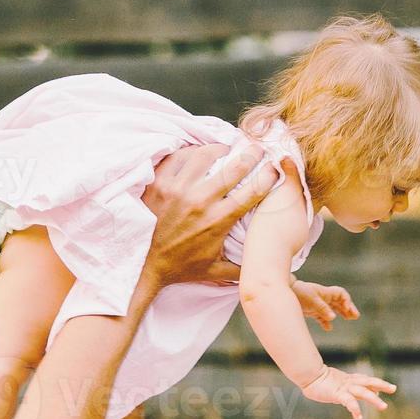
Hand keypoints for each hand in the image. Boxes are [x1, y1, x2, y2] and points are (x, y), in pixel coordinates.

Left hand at [141, 144, 281, 286]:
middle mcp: (199, 201)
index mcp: (218, 220)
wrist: (145, 265)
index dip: (268, 176)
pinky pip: (178, 157)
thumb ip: (244, 267)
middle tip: (256, 148)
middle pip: (233, 168)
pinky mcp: (158, 184)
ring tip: (225, 150)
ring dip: (219, 150)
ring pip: (205, 155)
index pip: (252, 191)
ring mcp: (177, 189)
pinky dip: (190, 152)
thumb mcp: (217, 270)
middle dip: (251, 154)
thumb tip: (266, 264)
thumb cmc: (183, 267)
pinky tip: (197, 154)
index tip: (274, 168)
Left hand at [292, 281, 359, 331]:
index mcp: (326, 293)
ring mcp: (318, 304)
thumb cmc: (299, 293)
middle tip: (355, 316)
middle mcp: (324, 298)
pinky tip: (328, 328)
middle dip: (348, 308)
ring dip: (341, 313)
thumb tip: (333, 318)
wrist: (286, 293)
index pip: (341, 294)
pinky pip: (322, 317)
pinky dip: (326, 322)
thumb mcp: (312, 300)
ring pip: (333, 309)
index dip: (347, 301)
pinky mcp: (312, 310)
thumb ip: (322, 309)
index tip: (347, 309)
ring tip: (349, 319)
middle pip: (340, 302)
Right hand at [300, 366, 396, 418]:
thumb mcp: (330, 384)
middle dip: (382, 384)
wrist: (307, 375)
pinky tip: (359, 417)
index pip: (364, 380)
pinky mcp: (338, 394)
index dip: (374, 384)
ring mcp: (344, 387)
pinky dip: (355, 409)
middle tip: (394, 388)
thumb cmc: (314, 380)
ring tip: (384, 406)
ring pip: (363, 392)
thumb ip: (338, 388)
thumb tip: (343, 394)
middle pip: (368, 382)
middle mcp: (348, 382)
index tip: (382, 389)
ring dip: (374, 399)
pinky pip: (349, 402)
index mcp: (346, 379)